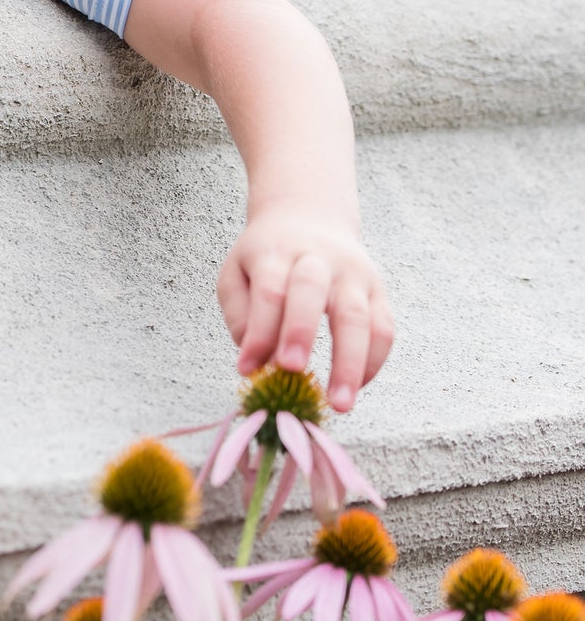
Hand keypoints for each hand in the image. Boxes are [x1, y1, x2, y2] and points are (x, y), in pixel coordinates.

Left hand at [215, 201, 393, 413]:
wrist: (309, 217)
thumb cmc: (266, 257)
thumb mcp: (236, 273)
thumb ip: (240, 314)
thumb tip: (252, 359)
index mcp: (275, 252)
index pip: (268, 290)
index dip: (258, 331)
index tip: (247, 368)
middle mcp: (317, 258)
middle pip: (312, 292)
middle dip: (301, 332)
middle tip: (291, 371)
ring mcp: (352, 273)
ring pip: (357, 314)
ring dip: (350, 361)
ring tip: (340, 403)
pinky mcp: (377, 289)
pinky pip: (384, 327)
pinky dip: (373, 361)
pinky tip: (357, 387)